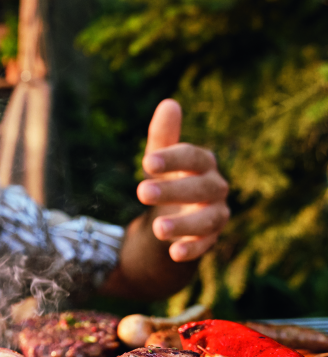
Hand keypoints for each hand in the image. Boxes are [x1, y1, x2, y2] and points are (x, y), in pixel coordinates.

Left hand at [136, 99, 228, 261]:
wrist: (177, 211)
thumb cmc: (169, 177)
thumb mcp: (161, 159)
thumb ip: (163, 136)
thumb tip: (169, 103)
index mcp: (203, 163)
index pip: (194, 157)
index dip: (173, 159)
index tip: (146, 162)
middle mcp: (215, 187)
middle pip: (202, 187)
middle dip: (173, 191)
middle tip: (141, 192)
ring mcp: (216, 213)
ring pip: (208, 219)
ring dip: (184, 225)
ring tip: (157, 229)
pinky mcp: (211, 238)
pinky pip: (207, 245)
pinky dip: (192, 249)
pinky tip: (174, 253)